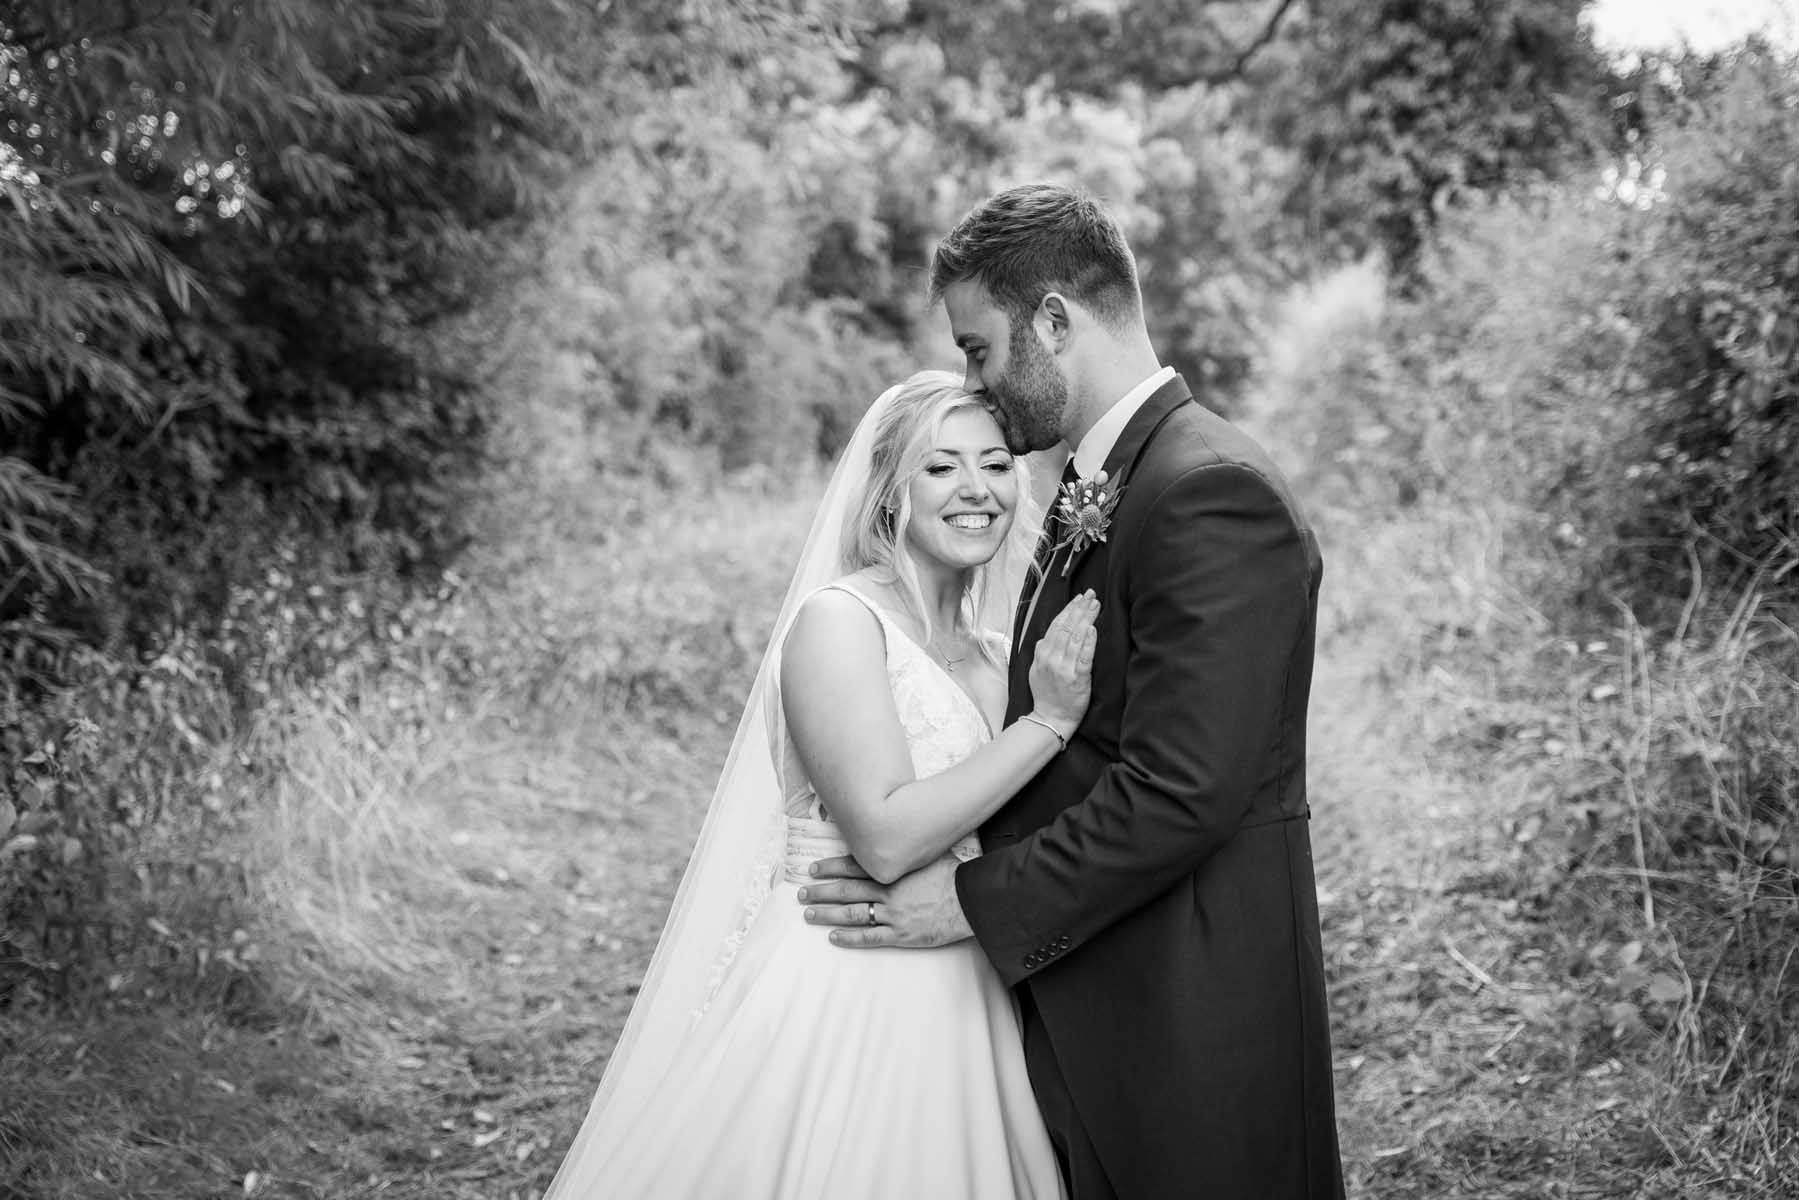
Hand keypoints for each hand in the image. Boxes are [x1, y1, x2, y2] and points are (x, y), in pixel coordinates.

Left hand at [798, 855, 971, 947]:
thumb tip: (895, 840)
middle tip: (801, 892)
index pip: (854, 867)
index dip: (831, 867)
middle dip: (821, 891)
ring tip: (808, 913)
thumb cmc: (954, 876)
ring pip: (851, 914)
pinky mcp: (901, 934)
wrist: (972, 900)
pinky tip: (833, 936)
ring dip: (827, 913)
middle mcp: (887, 890)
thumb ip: (907, 853)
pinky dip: (849, 938)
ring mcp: (892, 914)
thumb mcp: (928, 855)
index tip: (814, 869)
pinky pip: (869, 937)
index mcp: (893, 870)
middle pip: (846, 890)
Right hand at [1027, 589, 1098, 735]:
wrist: (1051, 718)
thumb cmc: (1046, 694)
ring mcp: (1064, 668)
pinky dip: (1088, 642)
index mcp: (1042, 654)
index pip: (1056, 624)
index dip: (1069, 609)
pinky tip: (1093, 629)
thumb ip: (1042, 652)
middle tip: (1091, 595)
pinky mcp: (1078, 679)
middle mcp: (1052, 658)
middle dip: (1080, 608)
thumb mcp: (1036, 670)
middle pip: (1067, 627)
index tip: (1079, 598)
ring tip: (1095, 605)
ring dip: (1086, 619)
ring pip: (1076, 637)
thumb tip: (1046, 637)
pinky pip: (1084, 657)